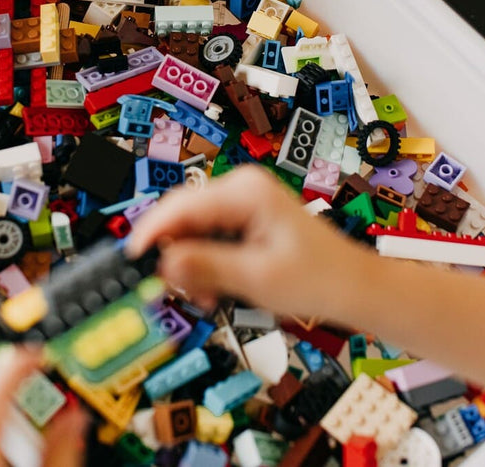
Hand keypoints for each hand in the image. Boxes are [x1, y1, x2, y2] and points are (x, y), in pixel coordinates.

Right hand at [128, 165, 364, 317]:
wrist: (354, 285)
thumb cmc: (317, 280)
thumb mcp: (256, 279)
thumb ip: (206, 268)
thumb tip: (161, 264)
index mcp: (245, 192)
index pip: (181, 206)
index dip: (152, 233)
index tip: (130, 262)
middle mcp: (240, 185)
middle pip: (182, 214)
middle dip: (173, 254)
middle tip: (173, 293)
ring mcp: (242, 198)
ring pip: (192, 226)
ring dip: (189, 262)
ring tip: (206, 298)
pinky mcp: (244, 213)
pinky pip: (208, 233)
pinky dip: (204, 260)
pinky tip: (215, 287)